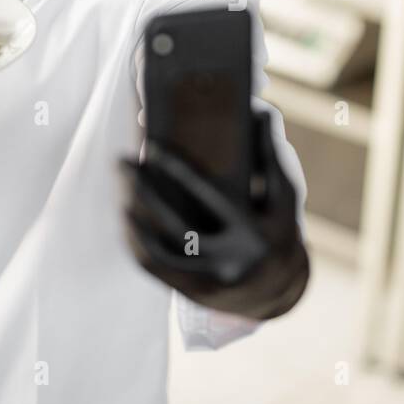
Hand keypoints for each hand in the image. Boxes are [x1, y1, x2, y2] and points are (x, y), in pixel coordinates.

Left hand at [120, 111, 308, 320]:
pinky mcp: (193, 293)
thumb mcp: (283, 194)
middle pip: (175, 223)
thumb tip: (260, 110)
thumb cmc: (277, 228)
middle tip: (121, 161)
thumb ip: (270, 154)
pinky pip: (156, 268)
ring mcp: (211, 280)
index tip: (149, 145)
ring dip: (134, 217)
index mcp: (255, 230)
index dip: (175, 169)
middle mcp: (232, 259)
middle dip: (142, 190)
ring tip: (121, 189)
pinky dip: (136, 242)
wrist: (278, 290)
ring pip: (159, 248)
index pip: (208, 195)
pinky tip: (126, 219)